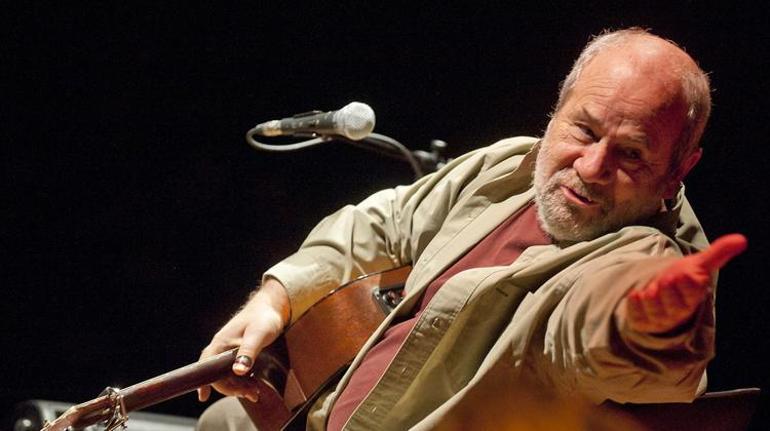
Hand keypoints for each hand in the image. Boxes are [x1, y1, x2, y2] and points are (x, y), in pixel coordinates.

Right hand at [197, 278, 290, 401]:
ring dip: (238, 386)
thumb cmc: (264, 318)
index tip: (215, 395)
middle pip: (216, 375)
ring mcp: (228, 350)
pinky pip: (233, 370)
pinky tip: (252, 384)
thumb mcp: (258, 335)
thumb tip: (238, 371)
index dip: (209, 384)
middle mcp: (221, 348)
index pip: (207, 369)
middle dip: (231, 388)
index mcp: (220, 343)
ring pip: (225, 374)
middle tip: (251, 394)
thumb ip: (248, 352)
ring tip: (254, 392)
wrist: (273, 307)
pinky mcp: (238, 352)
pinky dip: (242, 380)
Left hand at [625, 233, 746, 333]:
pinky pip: (638, 316)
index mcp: (694, 297)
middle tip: (666, 279)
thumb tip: (741, 239)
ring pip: (656, 311)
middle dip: (668, 290)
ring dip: (652, 298)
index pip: (693, 294)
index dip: (687, 285)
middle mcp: (678, 310)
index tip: (684, 275)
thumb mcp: (698, 264)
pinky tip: (636, 295)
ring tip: (650, 290)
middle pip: (674, 305)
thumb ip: (718, 253)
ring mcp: (660, 317)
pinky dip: (636, 306)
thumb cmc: (682, 278)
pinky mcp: (643, 320)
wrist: (662, 294)